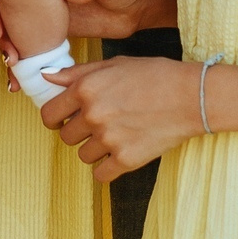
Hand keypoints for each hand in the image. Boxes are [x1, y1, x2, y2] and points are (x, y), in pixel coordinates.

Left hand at [39, 56, 202, 182]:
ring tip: (115, 135)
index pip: (49, 114)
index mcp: (86, 88)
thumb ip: (76, 73)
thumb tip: (45, 77)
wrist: (192, 97)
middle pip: (65, 137)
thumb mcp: (114, 64)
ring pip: (83, 155)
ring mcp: (109, 139)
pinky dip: (107, 167)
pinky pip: (101, 174)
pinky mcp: (126, 160)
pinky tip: (120, 153)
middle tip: (99, 124)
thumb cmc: (154, 75)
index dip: (55, 118)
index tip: (64, 119)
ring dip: (94, 149)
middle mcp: (93, 114)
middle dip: (78, 131)